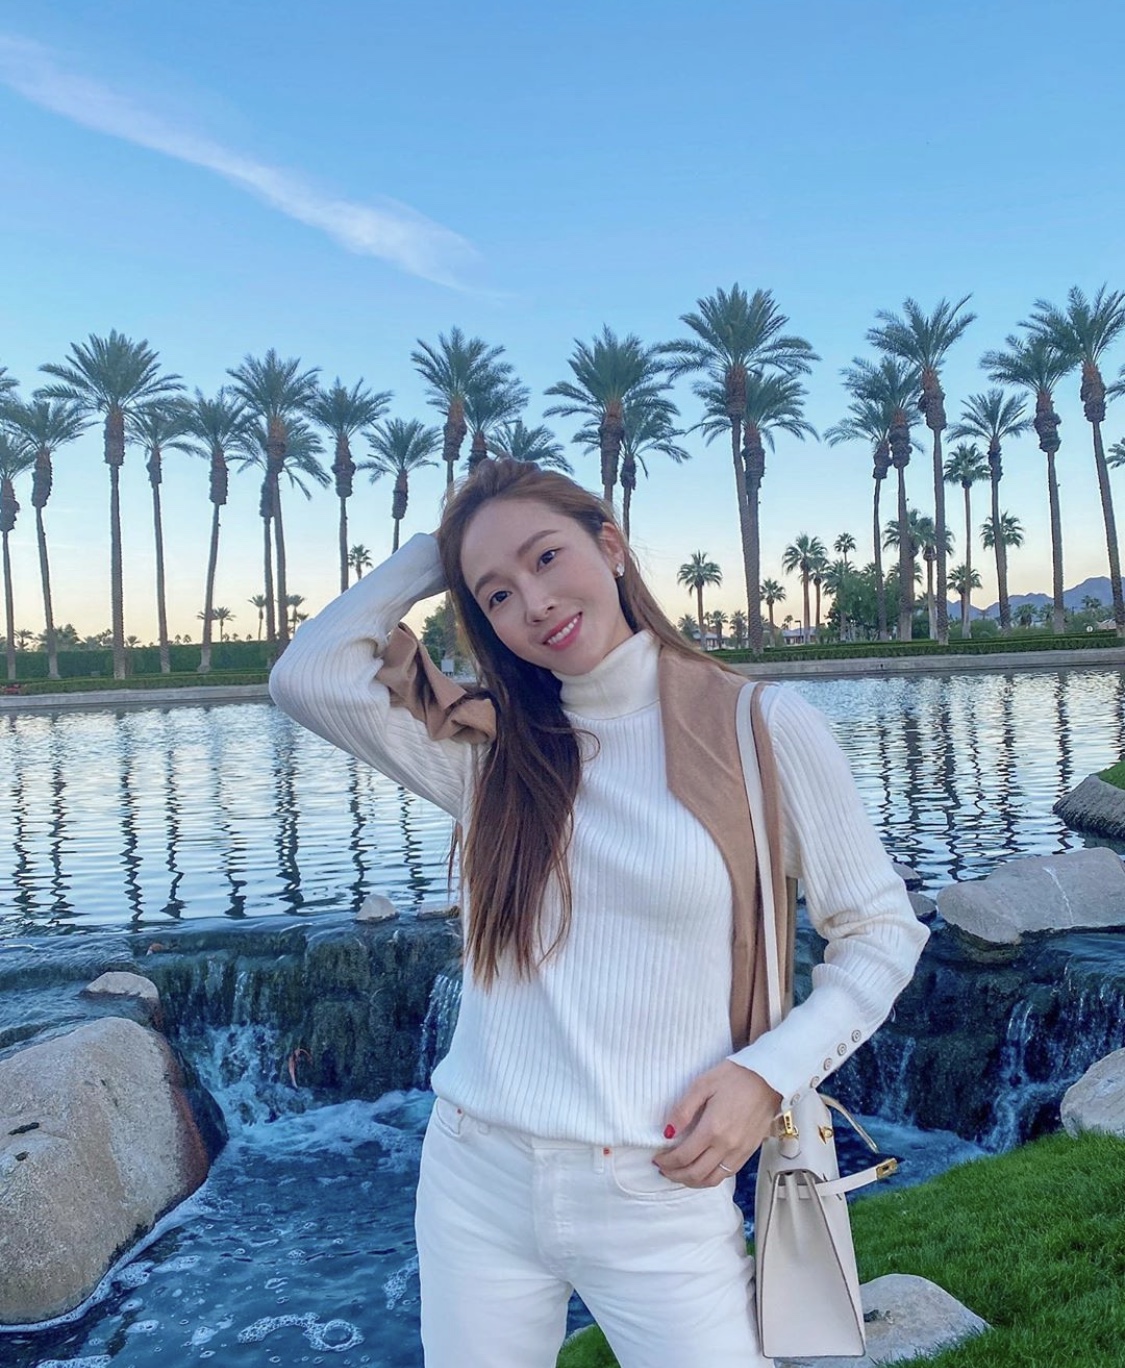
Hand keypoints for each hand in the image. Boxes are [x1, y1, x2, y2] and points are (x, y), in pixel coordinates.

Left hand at [655, 1062, 780, 1187]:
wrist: (768, 1078)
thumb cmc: (735, 1077)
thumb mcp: (702, 1084)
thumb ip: (683, 1110)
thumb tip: (667, 1132)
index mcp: (712, 1129)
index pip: (683, 1157)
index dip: (667, 1162)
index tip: (657, 1158)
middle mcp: (727, 1146)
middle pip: (696, 1174)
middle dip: (675, 1175)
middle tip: (664, 1169)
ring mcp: (740, 1151)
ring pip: (712, 1180)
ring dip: (692, 1181)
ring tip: (680, 1173)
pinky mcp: (749, 1152)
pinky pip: (727, 1174)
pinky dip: (711, 1178)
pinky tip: (702, 1170)